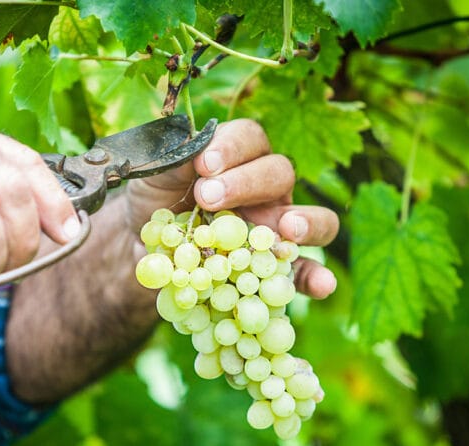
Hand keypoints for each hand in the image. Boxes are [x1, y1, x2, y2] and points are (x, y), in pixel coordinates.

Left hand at [126, 119, 338, 298]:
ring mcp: (277, 229)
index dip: (232, 147)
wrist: (146, 246)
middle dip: (247, 183)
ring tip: (290, 229)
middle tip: (208, 198)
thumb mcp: (155, 175)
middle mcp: (266, 190)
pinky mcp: (276, 268)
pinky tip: (322, 284)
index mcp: (238, 158)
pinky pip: (304, 272)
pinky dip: (316, 278)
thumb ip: (176, 158)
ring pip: (314, 218)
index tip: (204, 164)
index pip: (249, 139)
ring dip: (309, 222)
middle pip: (279, 174)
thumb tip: (196, 151)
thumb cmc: (156, 200)